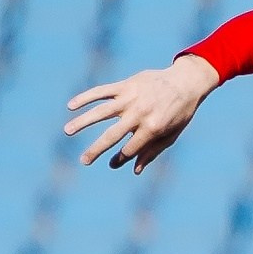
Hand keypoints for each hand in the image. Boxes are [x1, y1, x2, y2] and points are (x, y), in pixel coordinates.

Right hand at [65, 53, 218, 172]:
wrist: (185, 82)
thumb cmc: (179, 113)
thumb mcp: (170, 135)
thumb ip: (151, 152)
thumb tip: (134, 170)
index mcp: (152, 127)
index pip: (130, 148)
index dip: (121, 158)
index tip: (112, 164)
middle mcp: (139, 113)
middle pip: (113, 135)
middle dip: (97, 149)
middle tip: (83, 161)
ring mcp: (131, 98)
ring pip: (101, 111)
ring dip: (83, 121)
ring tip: (67, 132)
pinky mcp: (126, 85)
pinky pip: (102, 91)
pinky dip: (86, 97)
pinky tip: (71, 105)